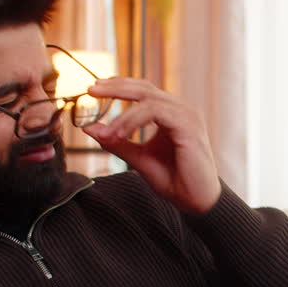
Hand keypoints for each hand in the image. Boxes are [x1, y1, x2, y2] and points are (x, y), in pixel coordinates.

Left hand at [82, 78, 221, 213]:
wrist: (196, 201)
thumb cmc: (174, 180)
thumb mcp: (138, 157)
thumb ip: (117, 142)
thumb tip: (91, 128)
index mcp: (171, 114)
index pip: (143, 90)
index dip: (119, 86)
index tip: (95, 88)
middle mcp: (181, 110)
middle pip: (145, 87)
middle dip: (116, 87)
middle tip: (91, 90)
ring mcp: (187, 116)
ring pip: (148, 99)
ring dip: (123, 114)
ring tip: (108, 131)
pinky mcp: (188, 126)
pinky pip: (156, 113)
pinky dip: (134, 121)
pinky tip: (120, 134)